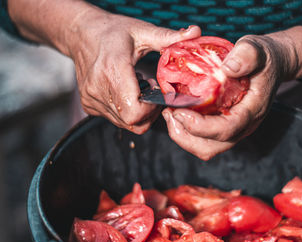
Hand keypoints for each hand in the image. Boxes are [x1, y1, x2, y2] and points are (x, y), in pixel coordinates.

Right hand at [67, 9, 200, 133]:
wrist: (81, 33)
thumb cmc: (112, 31)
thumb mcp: (141, 31)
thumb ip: (168, 37)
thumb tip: (195, 32)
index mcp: (113, 70)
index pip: (135, 111)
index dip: (152, 110)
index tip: (157, 93)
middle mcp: (98, 89)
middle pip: (132, 122)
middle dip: (149, 113)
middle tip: (152, 93)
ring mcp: (91, 99)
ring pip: (124, 124)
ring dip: (138, 112)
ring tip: (140, 89)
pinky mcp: (89, 105)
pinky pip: (115, 119)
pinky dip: (126, 111)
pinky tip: (128, 92)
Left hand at [162, 34, 297, 159]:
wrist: (272, 64)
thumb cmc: (263, 57)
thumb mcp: (257, 48)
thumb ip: (247, 55)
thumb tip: (228, 69)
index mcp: (252, 111)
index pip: (226, 130)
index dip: (200, 126)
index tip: (179, 110)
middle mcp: (243, 126)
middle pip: (211, 147)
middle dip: (185, 134)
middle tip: (168, 112)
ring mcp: (233, 129)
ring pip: (205, 147)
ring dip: (183, 135)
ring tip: (169, 113)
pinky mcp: (224, 126)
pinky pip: (203, 139)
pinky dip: (186, 130)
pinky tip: (176, 111)